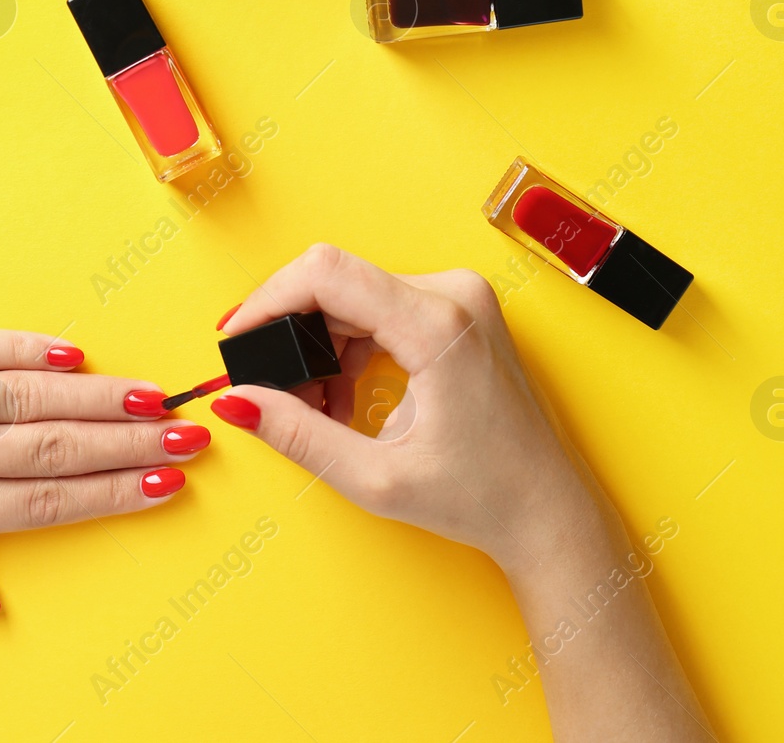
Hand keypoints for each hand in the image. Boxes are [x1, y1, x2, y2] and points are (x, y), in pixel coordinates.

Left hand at [0, 328, 205, 607]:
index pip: (44, 498)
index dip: (113, 492)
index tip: (163, 486)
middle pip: (53, 443)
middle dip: (129, 441)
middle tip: (187, 435)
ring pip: (24, 393)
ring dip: (96, 395)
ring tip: (152, 395)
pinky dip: (23, 347)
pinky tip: (69, 351)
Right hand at [210, 246, 713, 740]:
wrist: (547, 509)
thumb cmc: (482, 497)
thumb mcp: (375, 479)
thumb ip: (298, 434)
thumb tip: (237, 402)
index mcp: (438, 326)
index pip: (325, 274)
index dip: (267, 300)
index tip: (237, 339)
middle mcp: (454, 295)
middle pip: (335, 284)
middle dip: (291, 337)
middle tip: (277, 398)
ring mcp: (460, 297)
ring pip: (352, 296)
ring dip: (318, 347)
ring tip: (318, 411)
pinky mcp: (458, 309)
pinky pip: (378, 308)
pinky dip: (347, 348)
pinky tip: (343, 397)